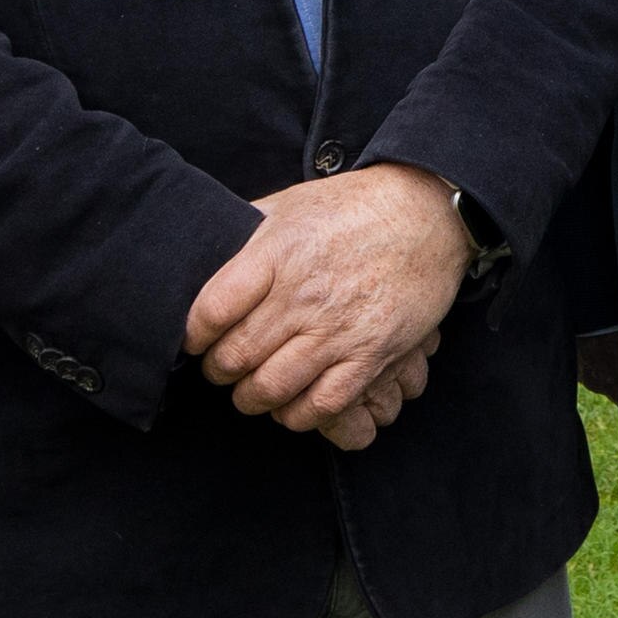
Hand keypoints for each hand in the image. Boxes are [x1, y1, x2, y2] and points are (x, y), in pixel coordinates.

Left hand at [184, 165, 472, 436]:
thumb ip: (244, 230)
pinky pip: (323, 405)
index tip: (194, 339)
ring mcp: (339, 329)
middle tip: (220, 370)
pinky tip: (291, 404)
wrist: (425, 215)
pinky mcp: (372, 355)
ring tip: (251, 391)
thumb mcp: (289, 204)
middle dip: (219, 372)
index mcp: (277, 254)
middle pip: (236, 356)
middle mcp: (304, 294)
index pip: (210, 311)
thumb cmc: (351, 208)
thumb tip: (201, 250)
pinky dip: (298, 414)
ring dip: (252, 398)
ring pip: (273, 388)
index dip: (192, 335)